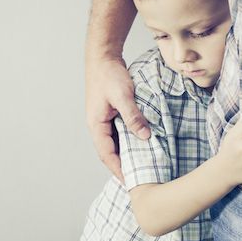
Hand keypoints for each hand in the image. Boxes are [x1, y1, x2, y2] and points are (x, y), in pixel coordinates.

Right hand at [85, 57, 149, 180]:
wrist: (103, 57)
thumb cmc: (109, 75)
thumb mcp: (123, 96)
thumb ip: (133, 116)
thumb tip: (145, 136)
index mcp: (96, 125)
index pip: (107, 155)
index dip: (118, 170)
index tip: (131, 183)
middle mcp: (98, 126)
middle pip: (110, 153)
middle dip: (123, 167)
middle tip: (139, 181)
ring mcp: (104, 121)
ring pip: (115, 144)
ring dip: (127, 155)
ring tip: (142, 167)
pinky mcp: (111, 115)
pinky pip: (119, 134)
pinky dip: (129, 142)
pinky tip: (141, 146)